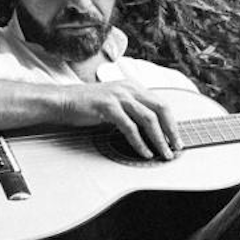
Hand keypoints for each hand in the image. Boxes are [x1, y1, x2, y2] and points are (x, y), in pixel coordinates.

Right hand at [54, 81, 181, 159]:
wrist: (62, 100)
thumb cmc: (87, 104)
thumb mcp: (115, 103)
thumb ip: (132, 110)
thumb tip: (151, 129)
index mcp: (133, 86)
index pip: (161, 103)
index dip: (172, 122)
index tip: (176, 138)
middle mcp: (129, 88)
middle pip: (160, 108)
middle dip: (171, 130)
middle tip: (176, 147)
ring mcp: (119, 96)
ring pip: (148, 118)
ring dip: (159, 139)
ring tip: (164, 153)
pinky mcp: (108, 107)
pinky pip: (130, 127)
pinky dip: (140, 142)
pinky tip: (144, 152)